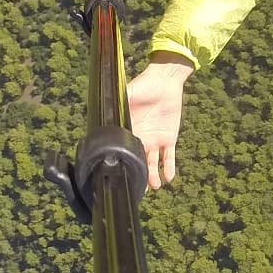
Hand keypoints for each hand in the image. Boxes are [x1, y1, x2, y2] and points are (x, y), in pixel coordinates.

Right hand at [127, 59, 192, 188]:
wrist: (165, 80)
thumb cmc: (144, 85)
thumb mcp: (128, 93)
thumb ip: (118, 104)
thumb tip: (103, 111)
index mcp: (128, 130)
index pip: (122, 149)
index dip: (120, 162)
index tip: (117, 176)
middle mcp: (140, 138)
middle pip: (137, 161)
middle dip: (136, 176)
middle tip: (136, 191)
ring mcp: (154, 140)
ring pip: (152, 163)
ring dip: (152, 176)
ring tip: (153, 187)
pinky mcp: (168, 138)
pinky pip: (168, 156)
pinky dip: (169, 167)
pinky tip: (169, 178)